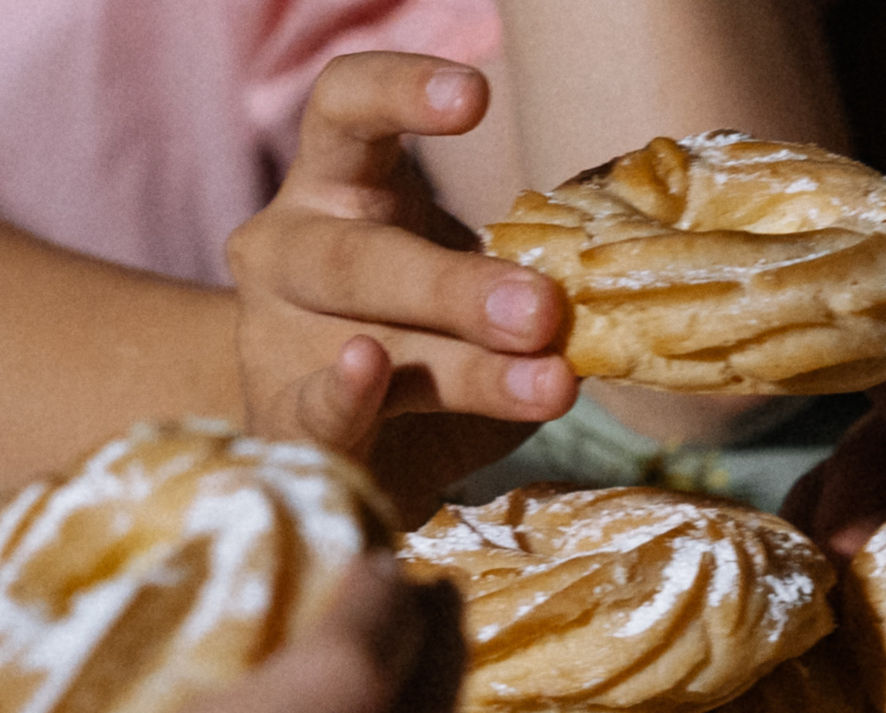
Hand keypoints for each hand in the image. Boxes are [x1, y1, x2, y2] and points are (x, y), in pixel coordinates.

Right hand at [228, 52, 577, 508]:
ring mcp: (276, 339)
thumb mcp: (467, 289)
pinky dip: (345, 398)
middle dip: (456, 287)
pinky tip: (369, 374)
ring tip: (548, 384)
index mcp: (336, 187)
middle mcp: (290, 250)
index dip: (398, 93)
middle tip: (544, 310)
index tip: (475, 97)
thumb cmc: (419, 340)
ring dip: (467, 368)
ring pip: (368, 344)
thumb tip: (608, 299)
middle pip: (358, 256)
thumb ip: (518, 285)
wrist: (341, 445)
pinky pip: (315, 413)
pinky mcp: (280, 422)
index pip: (345, 112)